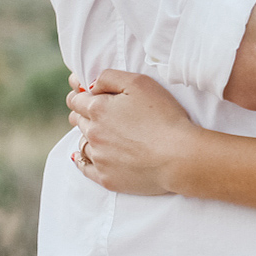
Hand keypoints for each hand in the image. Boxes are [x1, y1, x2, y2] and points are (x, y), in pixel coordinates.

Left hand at [65, 70, 200, 195]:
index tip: (82, 90)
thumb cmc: (164, 116)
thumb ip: (109, 77)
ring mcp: (99, 158)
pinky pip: (85, 168)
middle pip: (78, 120)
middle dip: (82, 112)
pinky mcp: (106, 178)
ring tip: (98, 132)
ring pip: (81, 142)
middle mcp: (93, 134)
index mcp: (98, 109)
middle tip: (92, 110)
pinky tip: (82, 157)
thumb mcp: (139, 83)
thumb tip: (91, 85)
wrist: (178, 157)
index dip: (79, 93)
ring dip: (86, 135)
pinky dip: (82, 160)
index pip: (77, 99)